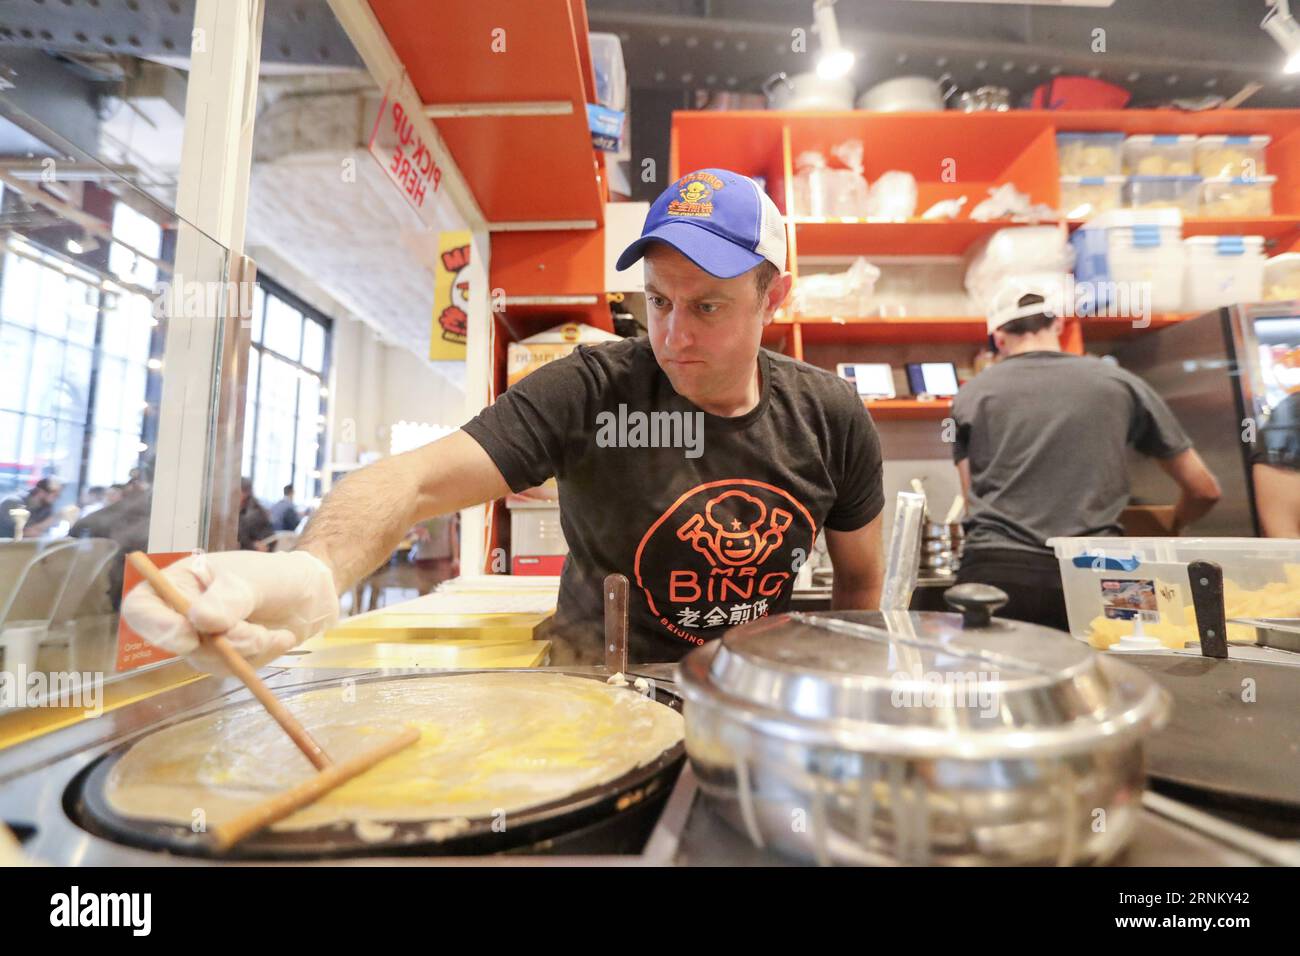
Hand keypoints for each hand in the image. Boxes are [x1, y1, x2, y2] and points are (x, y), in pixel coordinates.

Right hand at [121, 550, 338, 673]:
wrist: (309, 593)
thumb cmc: (274, 575)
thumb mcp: (252, 580)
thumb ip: (227, 599)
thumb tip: (198, 621)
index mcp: (178, 584)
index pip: (141, 609)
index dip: (157, 627)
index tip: (190, 635)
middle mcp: (182, 614)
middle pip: (176, 643)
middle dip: (223, 642)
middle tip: (255, 634)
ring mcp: (201, 639)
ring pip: (208, 661)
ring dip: (247, 649)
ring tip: (272, 631)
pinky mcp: (223, 659)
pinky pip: (231, 670)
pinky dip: (259, 657)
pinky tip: (279, 638)